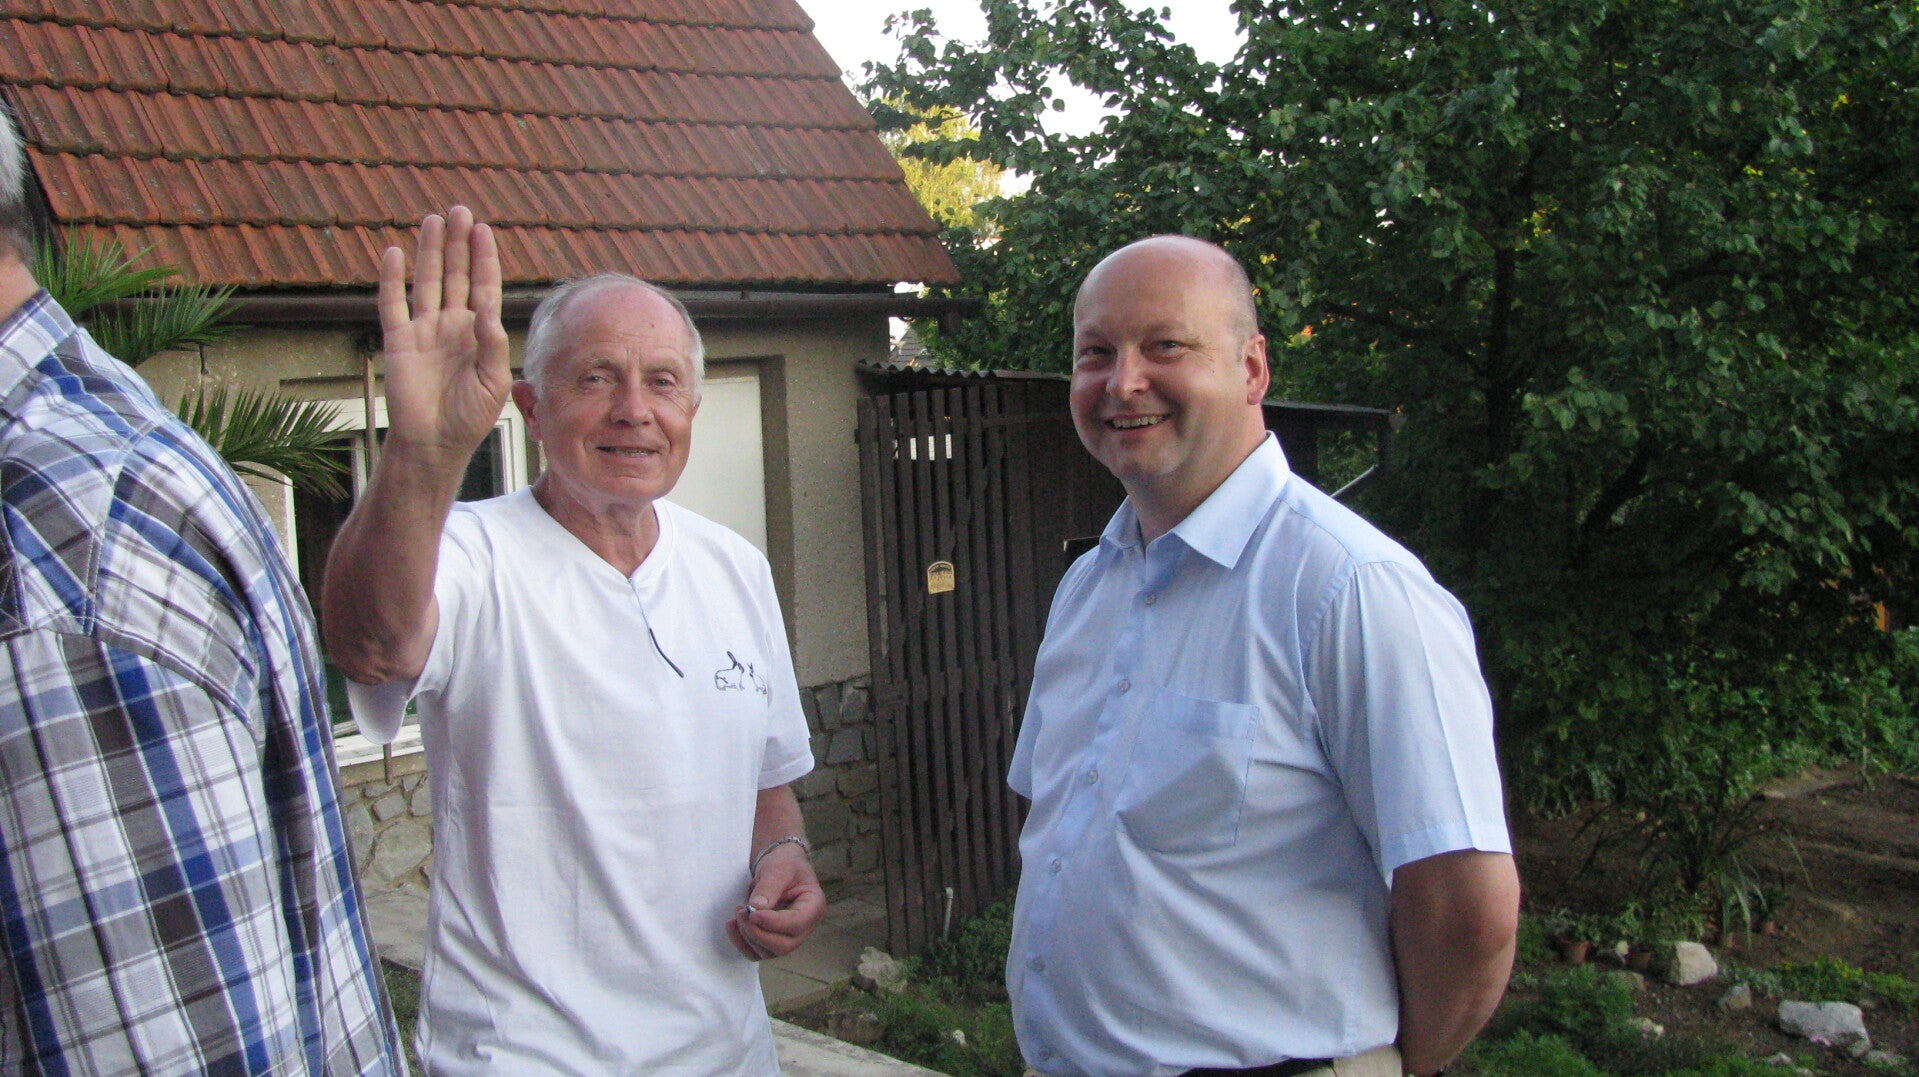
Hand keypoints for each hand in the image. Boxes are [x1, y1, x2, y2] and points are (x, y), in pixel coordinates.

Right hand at [376, 206, 511, 465]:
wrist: (434, 442)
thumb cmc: (469, 416)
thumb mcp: (492, 381)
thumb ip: (494, 345)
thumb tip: (489, 310)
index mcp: (479, 333)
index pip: (483, 287)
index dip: (483, 258)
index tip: (484, 230)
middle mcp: (452, 325)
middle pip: (456, 275)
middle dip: (458, 244)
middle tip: (460, 210)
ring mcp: (425, 330)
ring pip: (427, 281)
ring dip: (431, 251)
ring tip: (434, 219)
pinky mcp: (399, 340)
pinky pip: (393, 304)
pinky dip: (392, 279)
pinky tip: (394, 253)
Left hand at [726, 845, 826, 960]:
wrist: (780, 865)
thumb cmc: (785, 864)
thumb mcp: (779, 867)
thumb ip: (770, 886)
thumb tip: (755, 908)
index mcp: (813, 906)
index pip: (797, 924)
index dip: (773, 923)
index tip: (752, 913)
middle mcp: (804, 927)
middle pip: (784, 946)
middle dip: (758, 933)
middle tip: (742, 913)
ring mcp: (789, 936)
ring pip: (769, 953)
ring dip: (748, 937)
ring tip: (738, 912)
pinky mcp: (772, 940)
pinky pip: (756, 953)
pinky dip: (741, 943)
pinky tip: (732, 925)